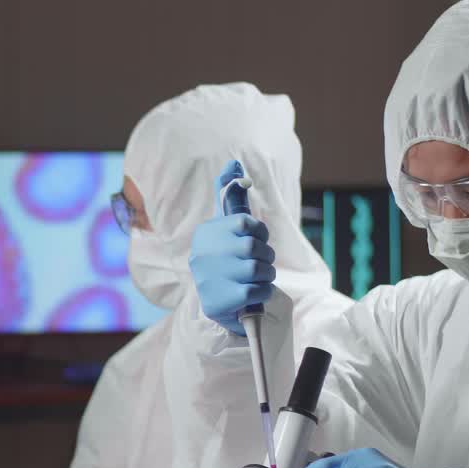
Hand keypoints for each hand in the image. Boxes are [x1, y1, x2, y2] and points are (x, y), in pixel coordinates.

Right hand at [189, 160, 274, 335]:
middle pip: (253, 247)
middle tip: (261, 261)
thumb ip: (230, 196)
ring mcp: (208, 279)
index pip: (244, 222)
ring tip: (259, 277)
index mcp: (205, 234)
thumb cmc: (228, 259)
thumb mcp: (227, 227)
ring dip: (267, 274)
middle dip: (266, 255)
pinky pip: (257, 291)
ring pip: (257, 269)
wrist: (220, 303)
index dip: (259, 232)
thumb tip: (233, 163)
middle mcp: (201, 255)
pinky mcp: (218, 302)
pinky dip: (263, 291)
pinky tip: (255, 292)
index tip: (257, 239)